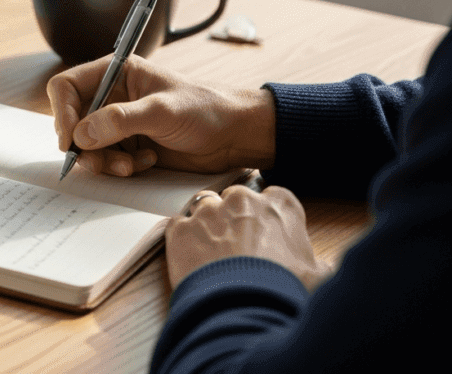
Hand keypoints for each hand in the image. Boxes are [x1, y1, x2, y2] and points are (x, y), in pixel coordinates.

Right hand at [46, 55, 275, 176]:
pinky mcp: (128, 146)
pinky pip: (105, 161)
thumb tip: (82, 134)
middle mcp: (112, 97)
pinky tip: (146, 163)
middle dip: (84, 145)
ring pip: (86, 146)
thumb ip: (121, 120)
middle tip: (98, 161)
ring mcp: (119, 124)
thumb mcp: (162, 110)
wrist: (235, 135)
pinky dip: (120, 167)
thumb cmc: (206, 109)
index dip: (62, 112)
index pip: (67, 87)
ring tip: (131, 165)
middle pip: (72, 121)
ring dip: (103, 160)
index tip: (69, 139)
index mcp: (115, 73)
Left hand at [165, 185, 332, 290]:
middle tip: (237, 246)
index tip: (266, 232)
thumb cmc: (282, 290)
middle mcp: (242, 200)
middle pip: (236, 198)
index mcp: (280, 206)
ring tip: (212, 253)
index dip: (268, 216)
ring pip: (205, 206)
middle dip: (235, 216)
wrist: (242, 308)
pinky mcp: (180, 228)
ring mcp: (208, 212)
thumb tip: (325, 269)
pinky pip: (178, 225)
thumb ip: (319, 263)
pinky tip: (192, 258)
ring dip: (208, 224)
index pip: (274, 197)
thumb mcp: (318, 277)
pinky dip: (183, 238)